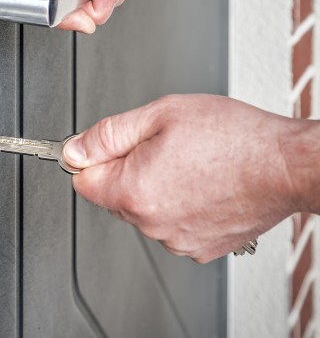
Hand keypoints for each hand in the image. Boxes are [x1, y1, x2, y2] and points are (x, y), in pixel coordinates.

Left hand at [62, 94, 308, 261]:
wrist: (288, 165)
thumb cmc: (234, 137)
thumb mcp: (160, 114)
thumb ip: (108, 134)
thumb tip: (74, 148)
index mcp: (133, 191)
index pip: (82, 180)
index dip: (92, 157)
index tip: (107, 146)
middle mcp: (151, 223)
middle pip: (113, 195)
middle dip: (128, 169)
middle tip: (163, 146)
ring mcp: (176, 240)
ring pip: (144, 210)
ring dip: (156, 187)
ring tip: (191, 164)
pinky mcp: (200, 248)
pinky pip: (172, 223)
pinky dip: (181, 205)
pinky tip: (204, 184)